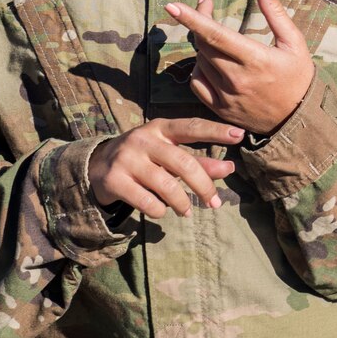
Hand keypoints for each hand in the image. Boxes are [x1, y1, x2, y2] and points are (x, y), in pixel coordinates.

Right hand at [88, 117, 238, 217]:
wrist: (97, 167)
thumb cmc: (144, 159)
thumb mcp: (168, 154)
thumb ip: (198, 161)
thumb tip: (229, 168)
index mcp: (160, 128)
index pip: (192, 127)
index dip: (216, 131)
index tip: (239, 135)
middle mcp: (143, 139)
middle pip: (183, 163)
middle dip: (204, 185)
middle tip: (214, 202)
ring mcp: (127, 159)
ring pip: (166, 186)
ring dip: (182, 203)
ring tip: (187, 211)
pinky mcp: (115, 180)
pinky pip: (147, 202)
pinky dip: (159, 210)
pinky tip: (160, 210)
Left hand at [166, 0, 314, 136]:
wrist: (299, 120)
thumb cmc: (299, 77)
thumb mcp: (294, 42)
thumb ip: (276, 13)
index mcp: (255, 59)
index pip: (216, 34)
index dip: (192, 18)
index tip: (172, 5)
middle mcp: (237, 78)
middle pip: (203, 44)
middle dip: (198, 21)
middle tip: (206, 4)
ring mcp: (226, 96)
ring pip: (200, 62)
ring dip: (203, 45)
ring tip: (217, 38)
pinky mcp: (219, 109)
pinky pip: (197, 83)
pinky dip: (198, 69)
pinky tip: (209, 62)